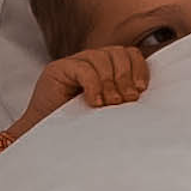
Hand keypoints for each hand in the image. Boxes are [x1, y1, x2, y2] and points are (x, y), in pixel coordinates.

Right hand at [8, 45, 148, 136]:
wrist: (46, 137)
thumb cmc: (81, 126)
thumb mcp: (110, 109)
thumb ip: (125, 97)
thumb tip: (145, 95)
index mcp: (107, 67)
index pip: (130, 54)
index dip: (139, 69)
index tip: (141, 90)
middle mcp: (91, 61)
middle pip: (118, 53)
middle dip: (126, 77)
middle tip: (127, 100)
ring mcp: (73, 63)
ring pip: (102, 58)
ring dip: (110, 82)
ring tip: (110, 104)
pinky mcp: (57, 70)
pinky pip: (83, 69)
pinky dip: (93, 84)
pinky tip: (94, 102)